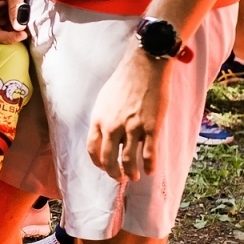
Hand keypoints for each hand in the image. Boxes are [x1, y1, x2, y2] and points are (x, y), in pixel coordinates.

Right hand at [0, 0, 26, 45]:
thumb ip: (15, 6)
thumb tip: (19, 27)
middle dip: (4, 37)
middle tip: (20, 35)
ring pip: (0, 33)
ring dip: (12, 35)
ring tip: (25, 32)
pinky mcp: (7, 16)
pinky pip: (9, 28)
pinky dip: (17, 31)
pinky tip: (27, 29)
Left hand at [86, 48, 169, 180]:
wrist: (145, 65)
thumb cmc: (125, 79)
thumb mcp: (104, 99)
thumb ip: (104, 119)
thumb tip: (106, 135)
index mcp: (98, 119)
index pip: (92, 150)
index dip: (98, 163)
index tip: (104, 168)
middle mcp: (112, 127)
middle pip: (109, 160)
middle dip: (114, 173)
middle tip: (120, 178)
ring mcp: (132, 128)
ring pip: (128, 161)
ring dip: (131, 173)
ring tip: (135, 176)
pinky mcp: (151, 128)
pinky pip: (149, 154)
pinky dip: (149, 166)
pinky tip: (150, 170)